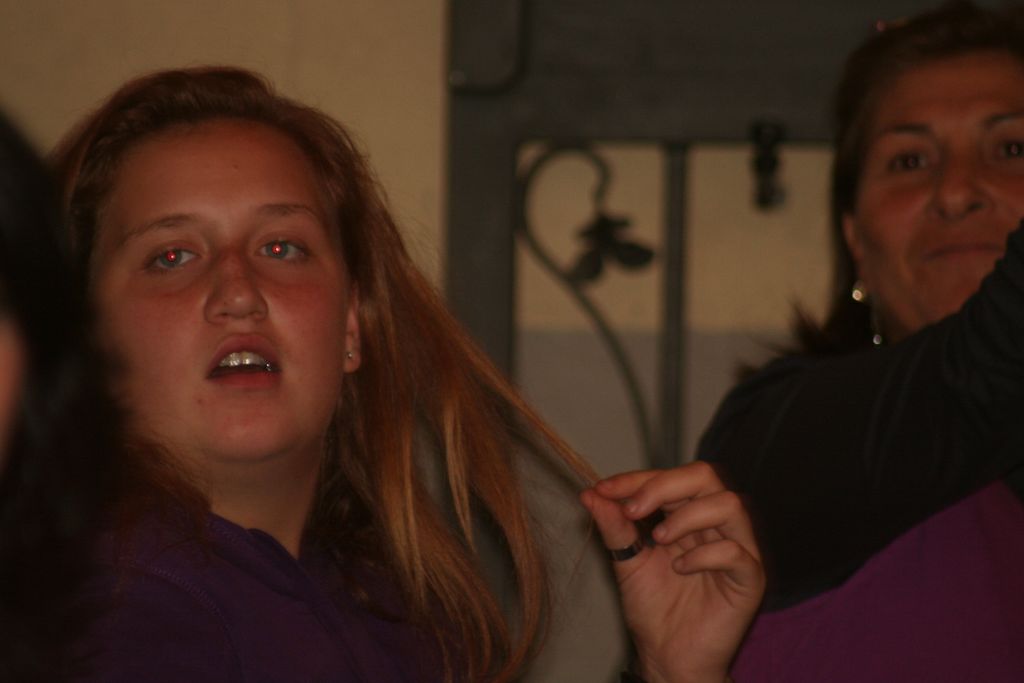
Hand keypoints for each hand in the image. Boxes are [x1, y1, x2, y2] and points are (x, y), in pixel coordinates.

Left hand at [580, 462, 763, 682]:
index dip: (637, 479)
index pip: (672, 477)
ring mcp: (738, 549)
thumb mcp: (627, 561)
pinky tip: (680, 568)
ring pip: (730, 504)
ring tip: (659, 539)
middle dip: (663, 486)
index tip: (603, 490)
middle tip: (632, 509)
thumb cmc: (654, 609)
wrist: (667, 657)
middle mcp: (716, 525)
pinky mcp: (750, 580)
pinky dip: (705, 555)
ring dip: (687, 516)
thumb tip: (590, 494)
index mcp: (688, 514)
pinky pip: (737, 552)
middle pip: (706, 476)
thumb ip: (614, 527)